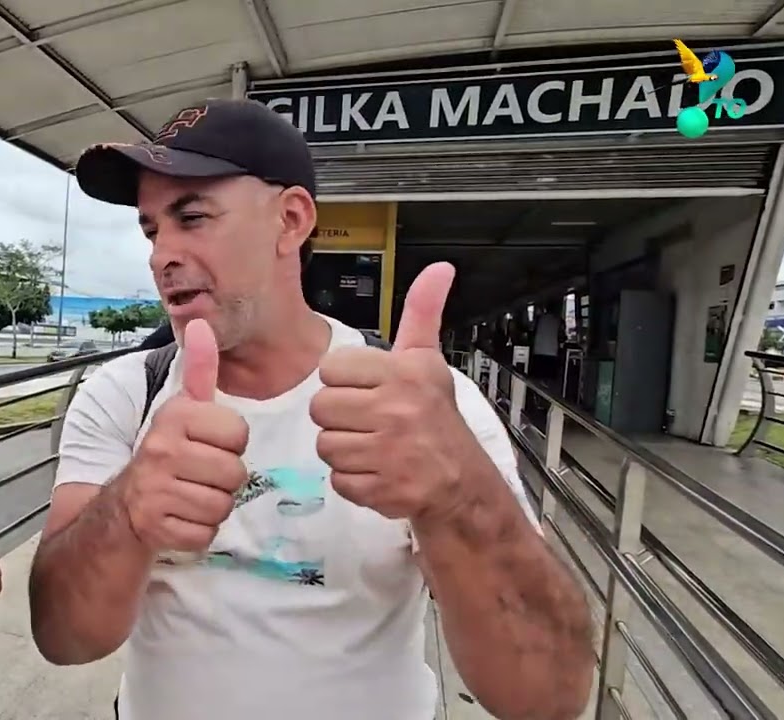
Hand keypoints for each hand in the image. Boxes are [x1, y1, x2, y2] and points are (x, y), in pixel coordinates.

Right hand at [120, 318, 249, 552]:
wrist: (122, 507)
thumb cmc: (165, 454)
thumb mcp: (181, 410)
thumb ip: (198, 370)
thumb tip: (200, 322)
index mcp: (174, 416)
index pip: (239, 434)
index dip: (230, 444)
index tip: (206, 445)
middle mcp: (161, 448)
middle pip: (236, 473)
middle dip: (223, 480)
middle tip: (198, 475)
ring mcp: (155, 489)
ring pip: (222, 506)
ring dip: (212, 507)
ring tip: (189, 495)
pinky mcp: (154, 526)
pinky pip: (205, 534)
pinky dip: (198, 532)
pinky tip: (180, 518)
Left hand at [309, 262, 478, 520]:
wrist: (462, 482)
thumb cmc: (436, 419)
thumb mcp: (427, 361)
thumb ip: (422, 313)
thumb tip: (440, 268)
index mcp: (402, 374)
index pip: (331, 369)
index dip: (343, 382)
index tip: (367, 391)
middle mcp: (396, 410)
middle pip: (321, 408)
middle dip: (339, 418)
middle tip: (368, 421)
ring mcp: (389, 452)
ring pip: (326, 445)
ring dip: (344, 451)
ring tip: (373, 447)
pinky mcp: (381, 488)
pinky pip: (338, 479)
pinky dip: (353, 481)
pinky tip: (376, 471)